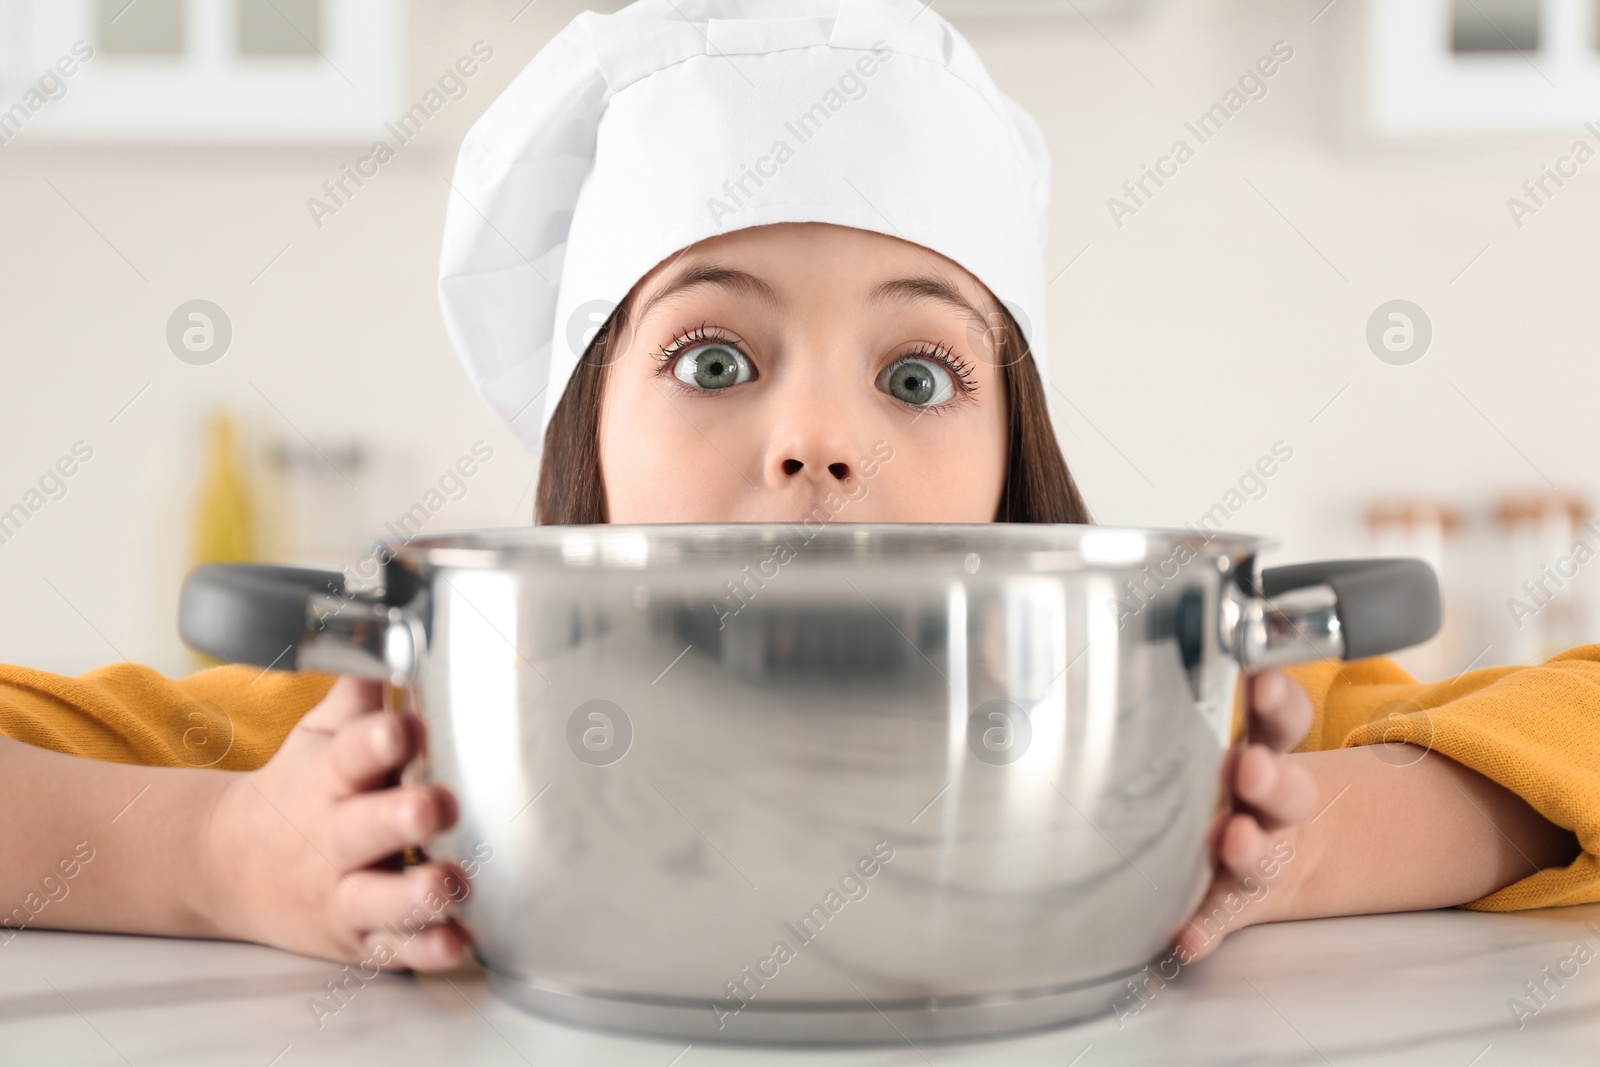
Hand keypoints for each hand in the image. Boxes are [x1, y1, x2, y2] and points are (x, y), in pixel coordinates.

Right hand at [198, 676, 468, 969]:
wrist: (225, 865)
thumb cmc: (296, 789)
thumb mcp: (317, 735)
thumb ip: (358, 694)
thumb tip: (391, 633)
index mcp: (329, 779)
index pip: (351, 753)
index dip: (378, 740)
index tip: (404, 727)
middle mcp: (335, 838)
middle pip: (368, 827)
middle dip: (405, 816)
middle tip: (439, 804)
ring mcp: (345, 892)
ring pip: (382, 899)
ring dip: (420, 893)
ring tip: (452, 882)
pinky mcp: (359, 937)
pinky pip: (395, 949)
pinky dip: (427, 948)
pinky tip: (458, 940)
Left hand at [1169, 668, 1316, 961]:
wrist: (1281, 856)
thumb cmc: (1229, 779)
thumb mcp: (1228, 732)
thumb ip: (1192, 696)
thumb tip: (1134, 630)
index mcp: (1267, 751)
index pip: (1283, 720)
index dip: (1276, 699)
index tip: (1260, 679)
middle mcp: (1270, 804)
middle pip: (1284, 789)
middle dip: (1269, 778)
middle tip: (1248, 767)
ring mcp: (1260, 855)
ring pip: (1264, 853)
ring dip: (1248, 848)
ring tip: (1234, 842)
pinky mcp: (1237, 903)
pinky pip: (1222, 918)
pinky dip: (1206, 928)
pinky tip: (1186, 938)